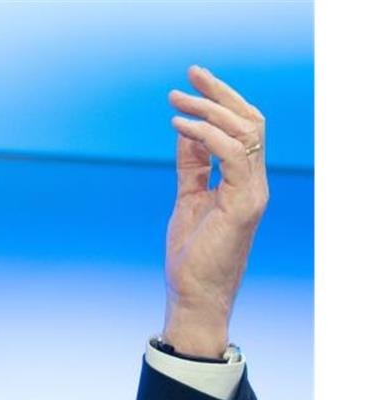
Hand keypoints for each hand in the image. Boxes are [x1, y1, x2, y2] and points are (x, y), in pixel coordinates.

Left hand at [163, 65, 268, 356]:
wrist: (194, 295)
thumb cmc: (191, 255)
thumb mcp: (188, 199)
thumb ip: (191, 167)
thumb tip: (184, 132)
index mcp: (242, 181)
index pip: (243, 127)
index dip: (221, 100)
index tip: (191, 82)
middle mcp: (253, 182)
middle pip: (250, 121)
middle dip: (220, 93)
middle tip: (189, 76)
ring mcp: (252, 193)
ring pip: (246, 132)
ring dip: (210, 110)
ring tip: (176, 101)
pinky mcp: (243, 205)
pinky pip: (233, 156)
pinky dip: (207, 135)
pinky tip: (180, 127)